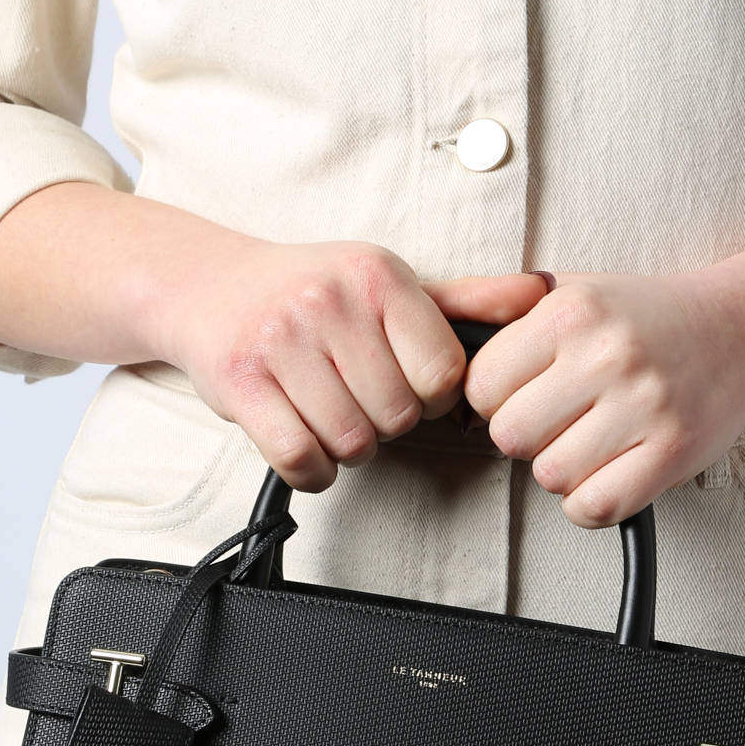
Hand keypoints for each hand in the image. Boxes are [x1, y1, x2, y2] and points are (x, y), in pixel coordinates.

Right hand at [166, 232, 549, 490]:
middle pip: (399, 417)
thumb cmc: (308, 292)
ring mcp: (282, 342)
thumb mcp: (386, 283)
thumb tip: (537, 296)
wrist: (207, 287)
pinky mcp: (242, 384)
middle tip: (357, 398)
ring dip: (347, 448)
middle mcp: (330, 301)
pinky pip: (302, 460)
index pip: (444, 373)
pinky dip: (312, 470)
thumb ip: (464, 301)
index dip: (431, 395)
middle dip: (385, 422)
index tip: (403, 382)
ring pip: (354, 443)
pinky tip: (306, 443)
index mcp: (378, 275)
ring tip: (328, 413)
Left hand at [459, 269, 744, 527]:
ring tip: (593, 440)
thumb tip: (443, 350)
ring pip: (550, 475)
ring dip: (562, 469)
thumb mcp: (576, 291)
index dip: (493, 399)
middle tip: (558, 422)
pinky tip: (608, 472)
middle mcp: (607, 355)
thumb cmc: (651, 318)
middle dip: (525, 437)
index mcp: (572, 312)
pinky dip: (591, 501)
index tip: (523, 395)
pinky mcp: (673, 451)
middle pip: (510, 435)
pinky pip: (594, 506)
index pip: (481, 384)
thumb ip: (509, 317)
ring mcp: (644, 406)